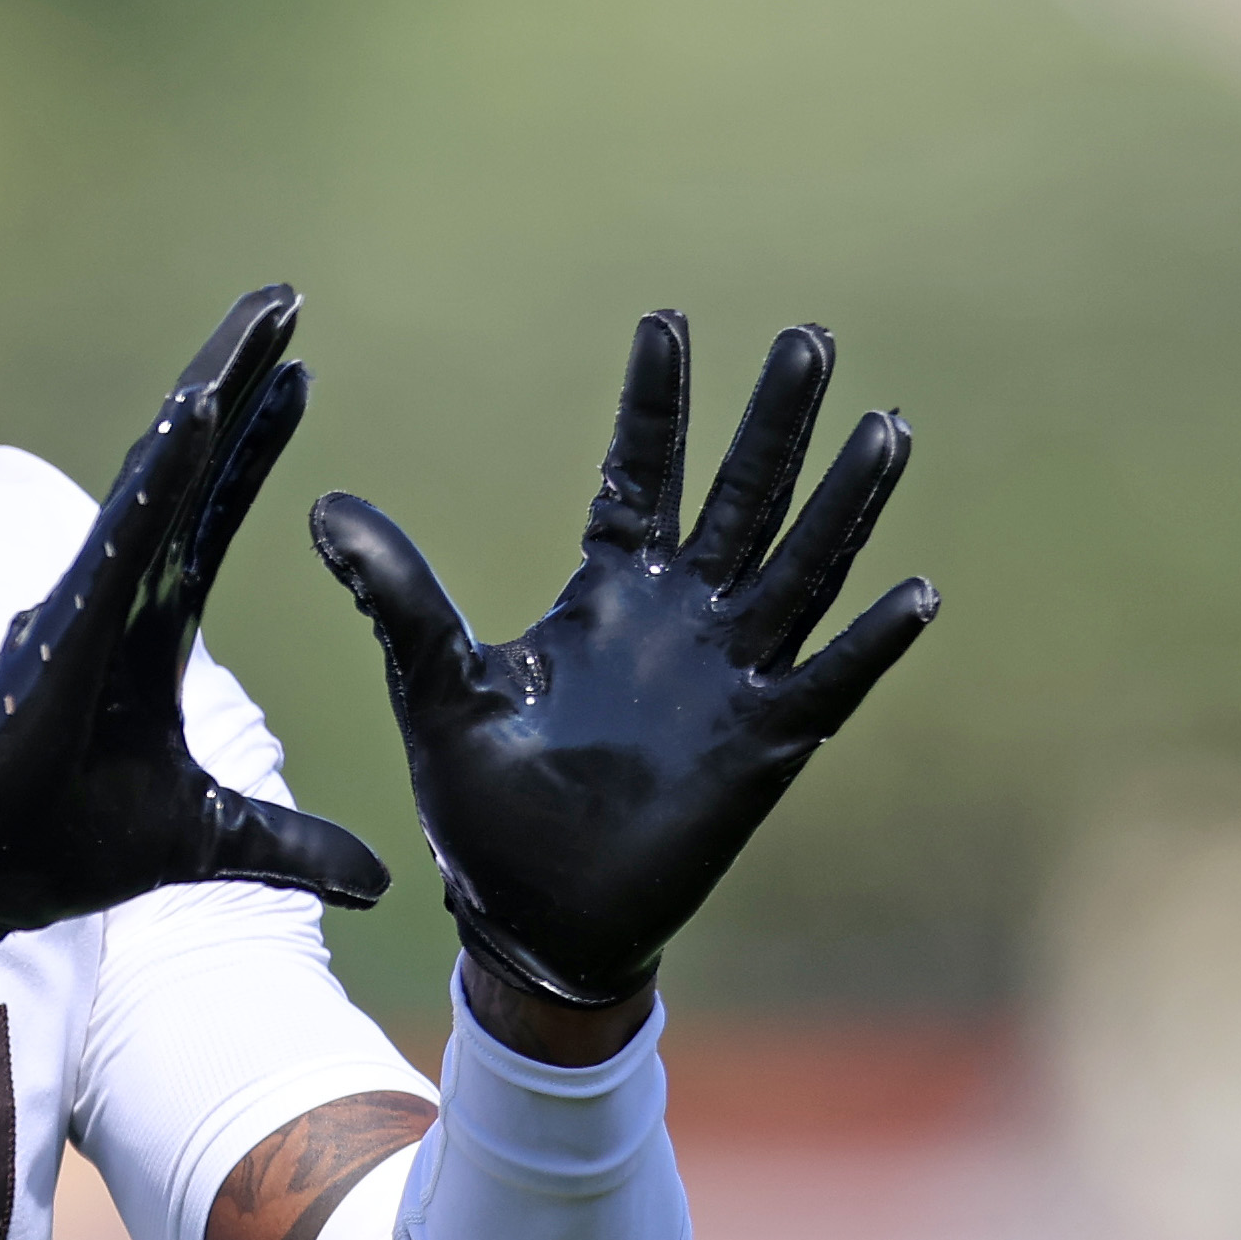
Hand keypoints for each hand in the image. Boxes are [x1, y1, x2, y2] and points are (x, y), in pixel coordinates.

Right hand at [0, 285, 392, 937]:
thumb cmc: (64, 845)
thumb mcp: (208, 839)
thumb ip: (290, 842)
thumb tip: (375, 876)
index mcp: (154, 622)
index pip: (216, 510)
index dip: (258, 442)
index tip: (303, 374)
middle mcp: (121, 590)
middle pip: (190, 463)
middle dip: (238, 380)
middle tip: (285, 302)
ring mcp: (88, 599)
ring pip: (157, 474)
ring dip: (208, 396)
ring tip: (256, 325)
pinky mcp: (66, 628)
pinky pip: (123, 534)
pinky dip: (162, 474)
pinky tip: (198, 413)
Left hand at [311, 313, 937, 1011]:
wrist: (531, 919)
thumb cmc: (483, 808)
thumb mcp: (435, 687)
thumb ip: (401, 597)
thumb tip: (324, 509)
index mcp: (605, 594)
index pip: (639, 476)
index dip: (655, 404)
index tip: (667, 320)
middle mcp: (679, 619)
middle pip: (741, 496)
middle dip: (774, 421)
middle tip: (808, 338)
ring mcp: (729, 676)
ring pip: (801, 567)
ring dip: (843, 502)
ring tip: (886, 425)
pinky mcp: (762, 746)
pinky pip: (828, 683)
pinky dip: (871, 642)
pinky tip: (916, 591)